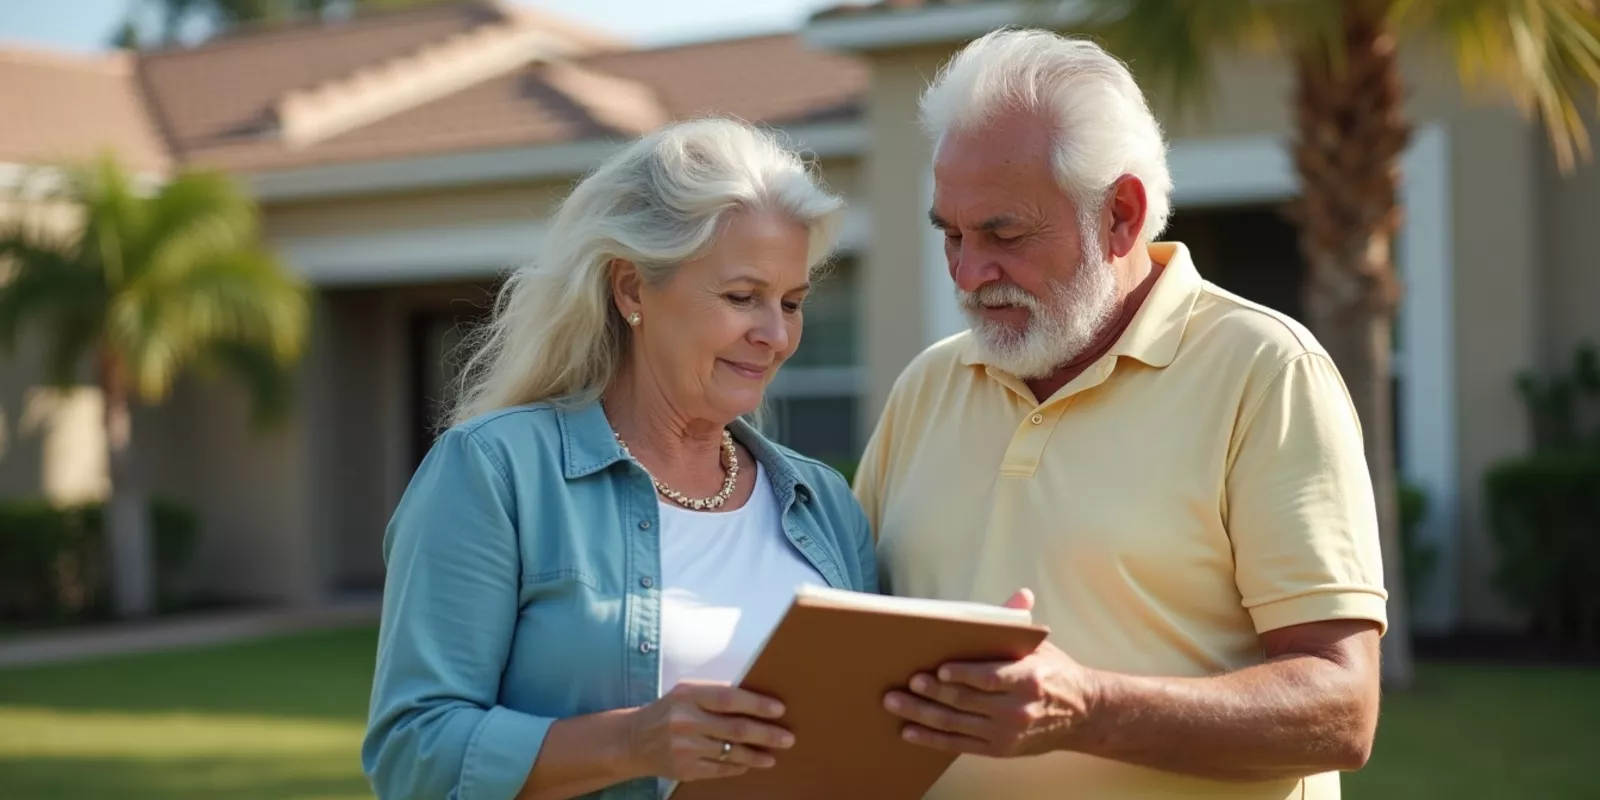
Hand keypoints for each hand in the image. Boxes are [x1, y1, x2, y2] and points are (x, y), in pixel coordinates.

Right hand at [625, 680, 794, 781]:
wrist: (634, 740)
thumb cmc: (669, 711)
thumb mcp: (686, 694)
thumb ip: (715, 695)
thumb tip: (756, 700)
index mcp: (687, 696)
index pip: (728, 698)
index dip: (756, 704)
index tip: (778, 709)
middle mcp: (686, 721)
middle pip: (735, 729)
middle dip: (766, 734)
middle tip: (787, 738)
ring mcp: (685, 748)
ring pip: (731, 752)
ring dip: (757, 755)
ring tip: (773, 755)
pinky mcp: (685, 770)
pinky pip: (720, 769)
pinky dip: (738, 766)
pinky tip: (750, 764)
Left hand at [883, 588, 1097, 757]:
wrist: (1082, 714)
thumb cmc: (1054, 673)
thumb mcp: (1040, 646)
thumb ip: (1020, 623)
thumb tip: (1020, 595)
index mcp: (1028, 679)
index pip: (989, 678)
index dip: (962, 675)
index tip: (938, 670)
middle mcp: (1017, 709)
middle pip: (965, 701)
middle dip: (931, 693)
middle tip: (905, 683)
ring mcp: (1006, 733)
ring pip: (956, 724)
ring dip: (922, 715)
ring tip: (895, 703)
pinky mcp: (998, 749)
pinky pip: (958, 745)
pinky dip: (931, 739)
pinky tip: (909, 731)